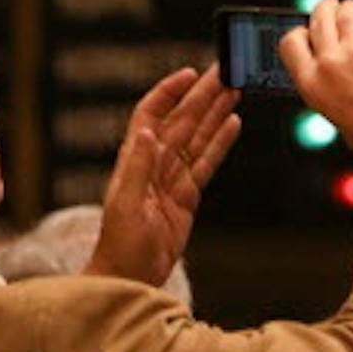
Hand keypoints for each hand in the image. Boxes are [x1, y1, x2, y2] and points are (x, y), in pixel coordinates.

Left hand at [93, 65, 241, 284]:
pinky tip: (232, 124)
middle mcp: (153, 164)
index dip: (168, 92)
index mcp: (134, 160)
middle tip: (224, 73)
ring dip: (214, 114)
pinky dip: (220, 143)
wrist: (129, 277)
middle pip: (181, 121)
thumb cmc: (119, 245)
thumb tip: (147, 132)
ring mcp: (171, 179)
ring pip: (197, 138)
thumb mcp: (125, 205)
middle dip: (201, 96)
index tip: (189, 74)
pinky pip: (205, 163)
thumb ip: (137, 167)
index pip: (150, 114)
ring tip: (233, 91)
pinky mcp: (187, 197)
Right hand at [281, 0, 352, 169]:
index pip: (291, 41)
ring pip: (346, 13)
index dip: (299, 32)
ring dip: (346, 8)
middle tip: (328, 5)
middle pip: (318, 18)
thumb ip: (329, 77)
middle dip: (323, 8)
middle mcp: (330, 63)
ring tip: (350, 8)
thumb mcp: (333, 108)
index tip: (305, 29)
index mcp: (310, 83)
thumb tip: (332, 49)